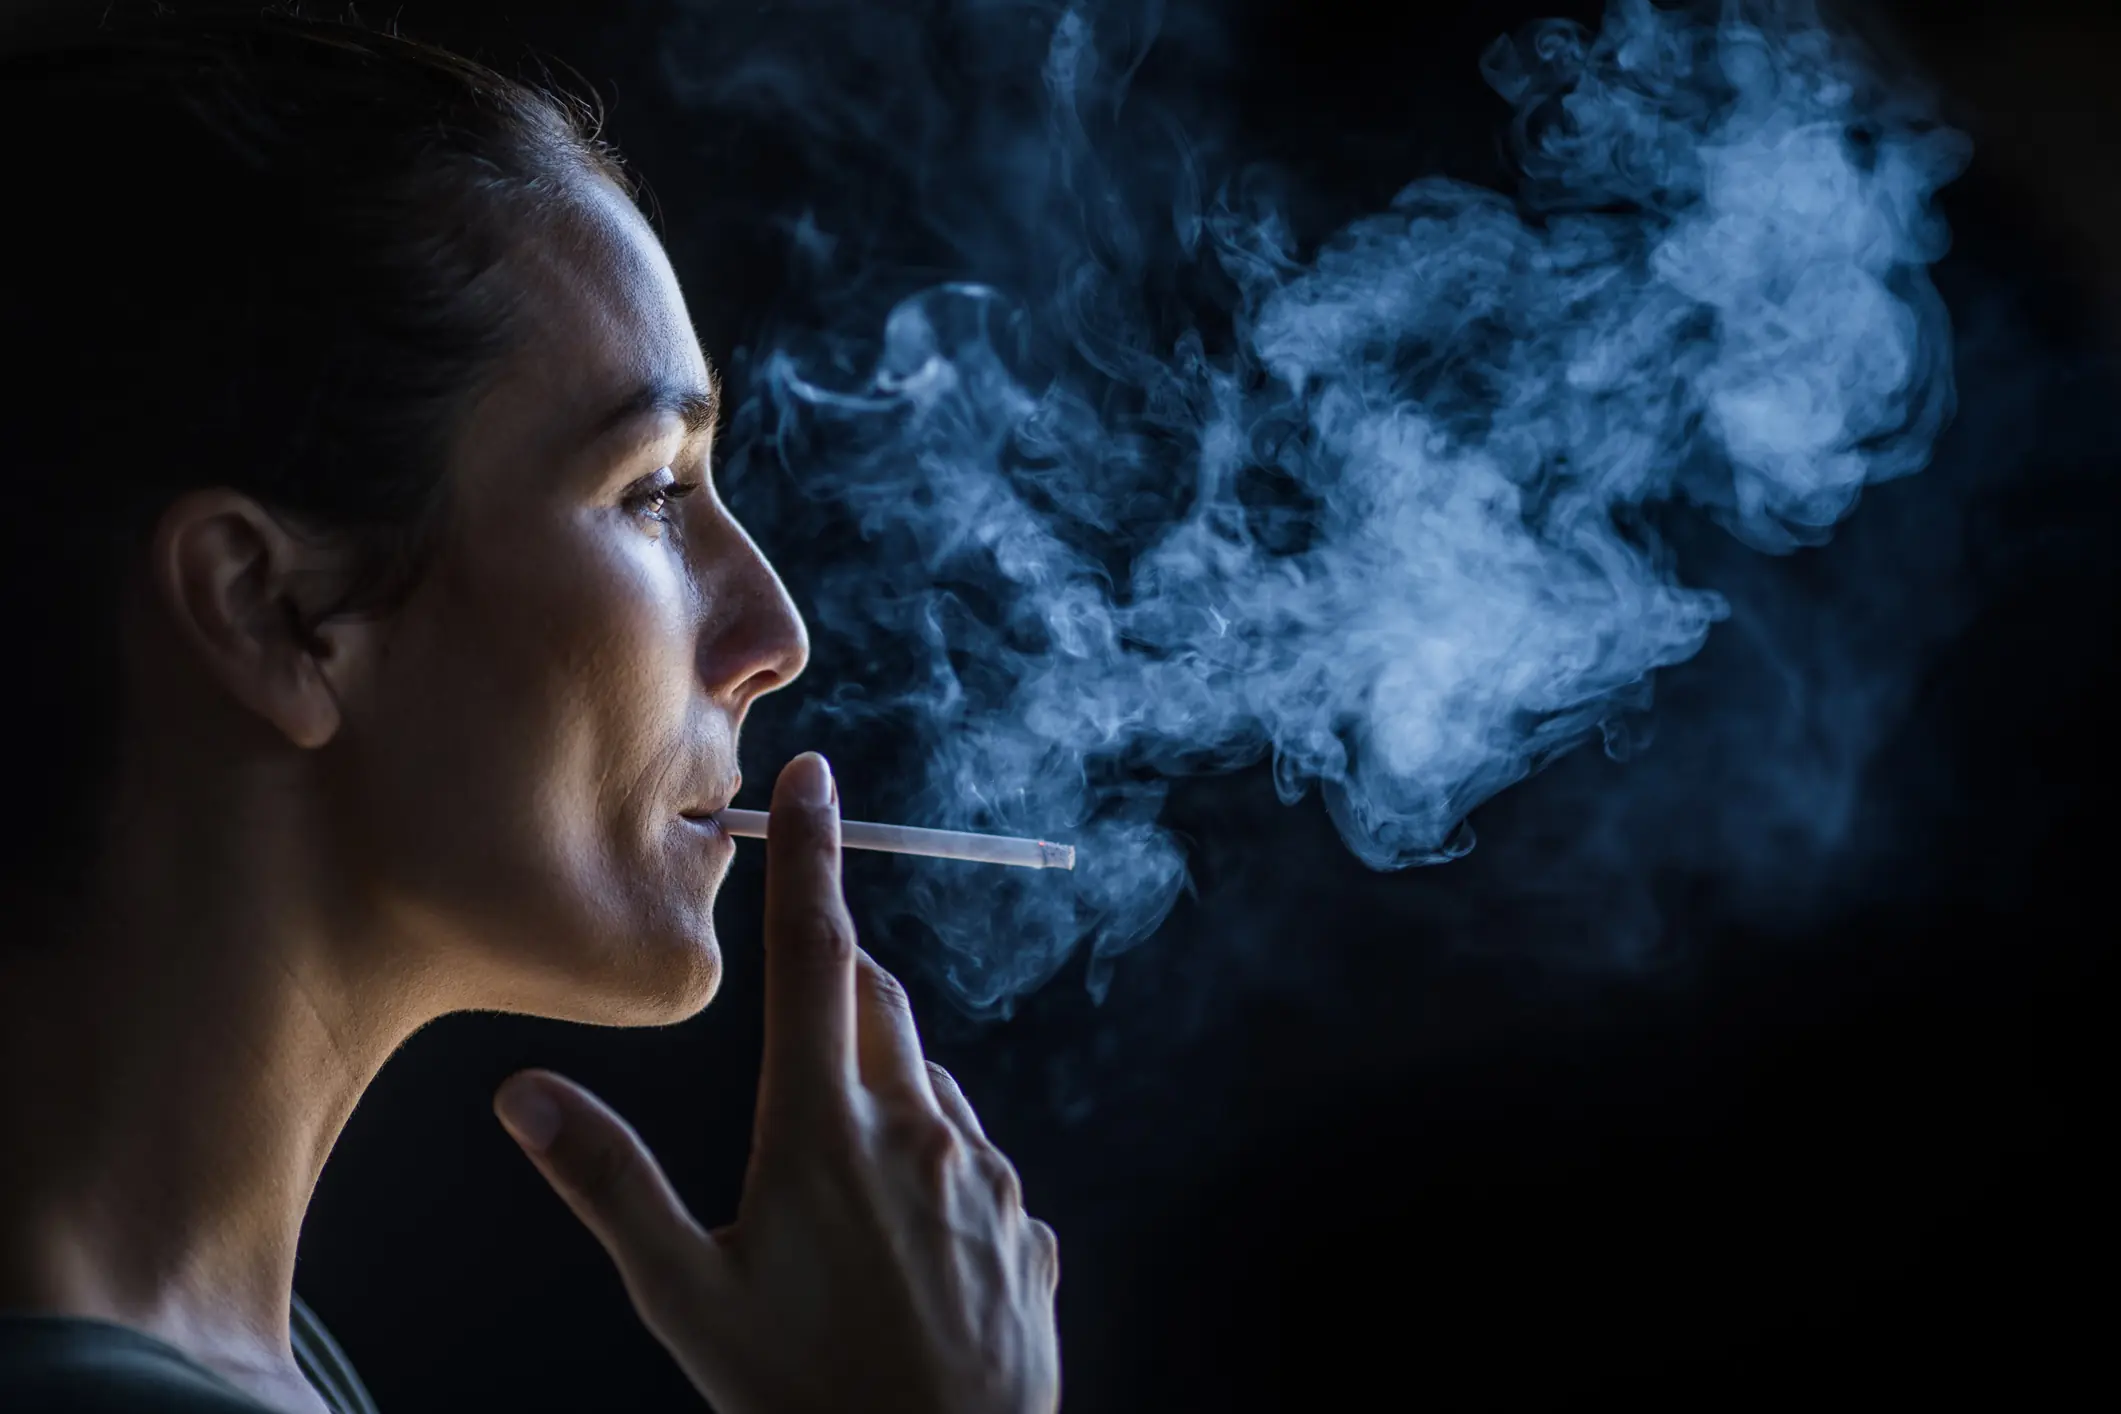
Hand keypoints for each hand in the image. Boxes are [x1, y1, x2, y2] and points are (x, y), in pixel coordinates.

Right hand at [493, 752, 1061, 1413]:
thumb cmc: (805, 1402)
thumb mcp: (687, 1300)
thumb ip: (610, 1184)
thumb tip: (524, 1093)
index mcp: (827, 1129)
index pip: (818, 955)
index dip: (814, 857)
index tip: (818, 776)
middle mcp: (919, 1130)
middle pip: (879, 1004)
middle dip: (839, 975)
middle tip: (801, 994)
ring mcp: (984, 1177)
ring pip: (928, 1080)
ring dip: (883, 1075)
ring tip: (833, 1156)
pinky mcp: (1024, 1229)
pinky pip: (971, 1158)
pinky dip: (931, 1156)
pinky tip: (897, 1231)